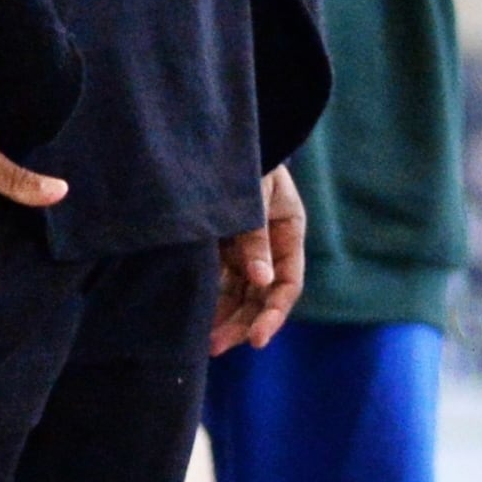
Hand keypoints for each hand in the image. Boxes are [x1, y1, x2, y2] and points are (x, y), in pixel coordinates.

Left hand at [210, 169, 304, 353]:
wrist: (212, 134)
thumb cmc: (244, 157)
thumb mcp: (254, 193)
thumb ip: (255, 236)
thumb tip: (262, 281)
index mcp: (289, 230)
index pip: (287, 283)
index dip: (273, 314)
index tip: (257, 339)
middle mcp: (269, 244)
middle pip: (260, 295)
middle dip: (242, 323)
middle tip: (216, 347)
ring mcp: (242, 245)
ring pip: (237, 292)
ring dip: (223, 317)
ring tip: (202, 343)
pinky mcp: (217, 244)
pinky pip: (215, 279)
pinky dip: (208, 298)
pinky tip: (192, 318)